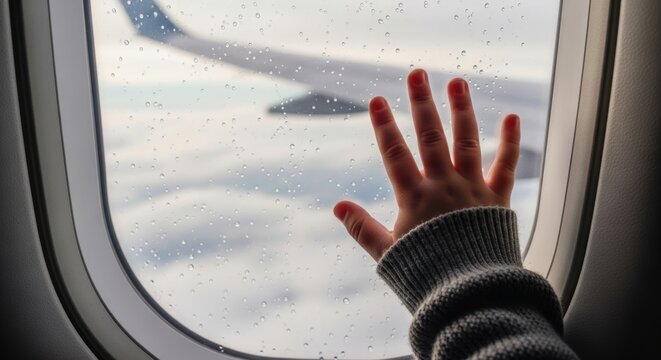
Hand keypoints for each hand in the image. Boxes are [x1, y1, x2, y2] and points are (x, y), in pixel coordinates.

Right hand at [333, 69, 519, 261]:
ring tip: (457, 82)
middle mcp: (444, 187)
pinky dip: (510, 142)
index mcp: (415, 198)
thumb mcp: (387, 253)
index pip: (395, 154)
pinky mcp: (497, 200)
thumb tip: (337, 207)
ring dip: (462, 110)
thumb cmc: (426, 275)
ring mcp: (473, 190)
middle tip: (417, 74)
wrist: (470, 293)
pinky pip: (506, 167)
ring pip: (467, 142)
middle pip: (431, 137)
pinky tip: (512, 117)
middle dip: (422, 104)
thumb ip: (362, 228)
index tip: (376, 100)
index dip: (383, 126)